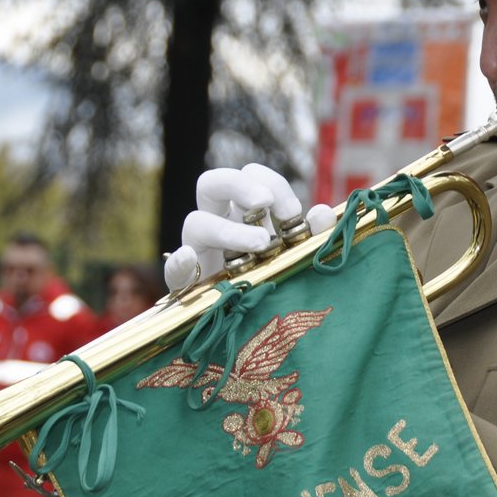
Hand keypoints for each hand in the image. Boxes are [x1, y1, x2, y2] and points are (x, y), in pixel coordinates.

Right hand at [163, 164, 335, 291]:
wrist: (246, 322)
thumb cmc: (271, 275)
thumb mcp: (293, 252)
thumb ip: (310, 233)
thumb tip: (323, 214)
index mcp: (241, 209)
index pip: (248, 175)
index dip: (272, 183)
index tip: (293, 211)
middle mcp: (216, 221)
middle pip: (213, 184)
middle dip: (240, 186)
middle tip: (265, 203)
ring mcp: (197, 249)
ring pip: (196, 223)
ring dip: (228, 231)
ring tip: (260, 244)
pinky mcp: (186, 282)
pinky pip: (173, 270)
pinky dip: (179, 263)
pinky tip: (191, 260)